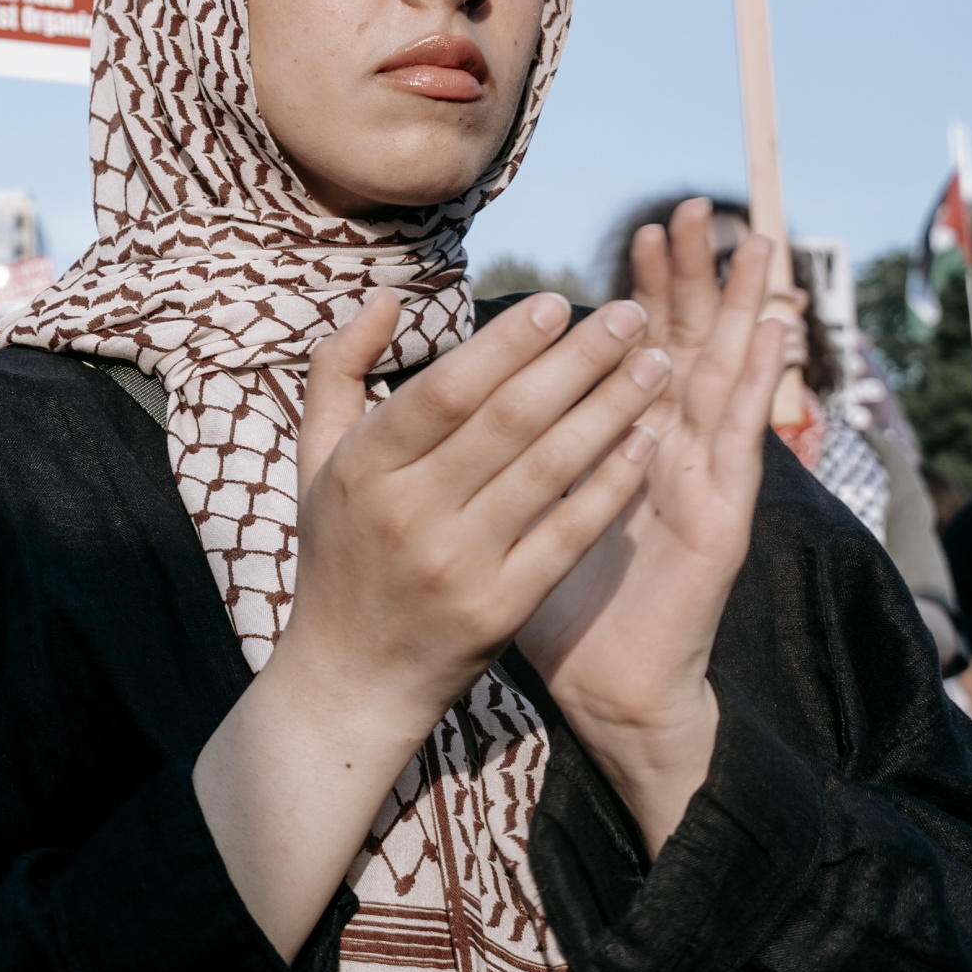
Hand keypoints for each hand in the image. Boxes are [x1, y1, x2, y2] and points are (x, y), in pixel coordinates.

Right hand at [276, 289, 668, 742]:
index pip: (445, 390)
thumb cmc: (340, 549)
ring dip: (611, 410)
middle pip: (509, 421)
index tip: (559, 301)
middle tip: (631, 315)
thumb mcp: (316, 457)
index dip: (507, 344)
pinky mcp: (502, 608)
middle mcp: (409, 513)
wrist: (352, 674)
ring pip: (550, 470)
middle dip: (578, 360)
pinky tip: (648, 440)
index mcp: (362, 469)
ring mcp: (459, 564)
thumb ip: (338, 369)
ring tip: (655, 363)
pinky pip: (569, 532)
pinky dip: (612, 483)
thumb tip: (385, 296)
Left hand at [516, 201, 780, 849]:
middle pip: (683, 346)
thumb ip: (496, 453)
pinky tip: (772, 333)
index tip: (640, 231)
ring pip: (723, 377)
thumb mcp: (512, 510)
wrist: (606, 684)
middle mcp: (665, 452)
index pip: (629, 353)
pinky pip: (741, 438)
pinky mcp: (723, 514)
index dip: (643, 292)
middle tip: (694, 210)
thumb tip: (450, 398)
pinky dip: (757, 384)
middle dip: (691, 280)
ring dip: (739, 310)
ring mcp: (700, 479)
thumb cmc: (552, 598)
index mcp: (614, 446)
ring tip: (753, 244)